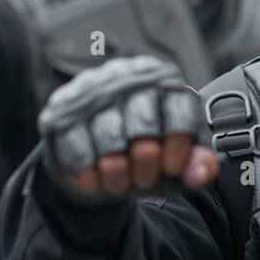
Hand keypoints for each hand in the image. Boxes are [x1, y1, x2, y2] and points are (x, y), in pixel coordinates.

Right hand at [38, 56, 217, 202]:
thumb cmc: (141, 155)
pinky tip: (96, 180)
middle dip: (146, 167)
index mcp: (163, 81)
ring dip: (118, 176)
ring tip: (120, 183)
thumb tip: (200, 175)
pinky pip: (79, 154)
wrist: (91, 161)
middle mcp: (126, 76)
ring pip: (110, 142)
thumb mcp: (174, 160)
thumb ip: (196, 165)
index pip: (181, 115)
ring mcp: (89, 91)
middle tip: (143, 180)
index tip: (171, 169)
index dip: (178, 153)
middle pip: (145, 129)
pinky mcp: (59, 113)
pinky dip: (91, 178)